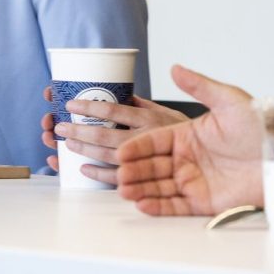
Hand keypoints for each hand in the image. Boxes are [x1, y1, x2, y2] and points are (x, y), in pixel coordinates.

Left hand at [40, 87, 186, 185]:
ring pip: (108, 156)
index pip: (114, 110)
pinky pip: (118, 179)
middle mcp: (147, 138)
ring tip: (65, 144)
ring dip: (84, 150)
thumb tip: (124, 94)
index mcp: (151, 118)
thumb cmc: (189, 134)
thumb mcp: (170, 112)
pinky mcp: (148, 179)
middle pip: (105, 135)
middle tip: (58, 126)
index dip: (90, 107)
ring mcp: (147, 159)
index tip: (71, 103)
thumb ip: (146, 104)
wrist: (215, 158)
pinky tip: (83, 169)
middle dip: (79, 130)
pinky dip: (98, 175)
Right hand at [115, 65, 263, 216]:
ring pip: (159, 186)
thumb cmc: (261, 125)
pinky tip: (143, 204)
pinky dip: (158, 206)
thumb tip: (175, 67)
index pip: (155, 141)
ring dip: (140, 188)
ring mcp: (194, 181)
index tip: (122, 151)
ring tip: (125, 190)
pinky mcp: (204, 202)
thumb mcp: (231, 100)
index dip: (138, 147)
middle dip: (134, 170)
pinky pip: (175, 206)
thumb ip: (201, 86)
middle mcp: (188, 159)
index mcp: (189, 135)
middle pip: (152, 165)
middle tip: (119, 173)